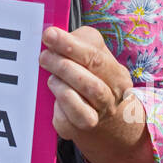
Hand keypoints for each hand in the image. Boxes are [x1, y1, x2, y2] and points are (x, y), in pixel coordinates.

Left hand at [39, 24, 154, 162]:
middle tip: (44, 55)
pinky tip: (54, 90)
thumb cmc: (97, 77)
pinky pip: (67, 117)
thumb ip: (82, 41)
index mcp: (117, 76)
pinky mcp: (79, 127)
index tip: (49, 35)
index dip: (70, 45)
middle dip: (63, 65)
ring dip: (61, 83)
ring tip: (50, 74)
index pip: (96, 58)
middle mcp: (111, 98)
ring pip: (79, 102)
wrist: (109, 120)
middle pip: (90, 84)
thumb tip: (56, 34)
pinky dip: (59, 101)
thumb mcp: (97, 56)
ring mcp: (97, 116)